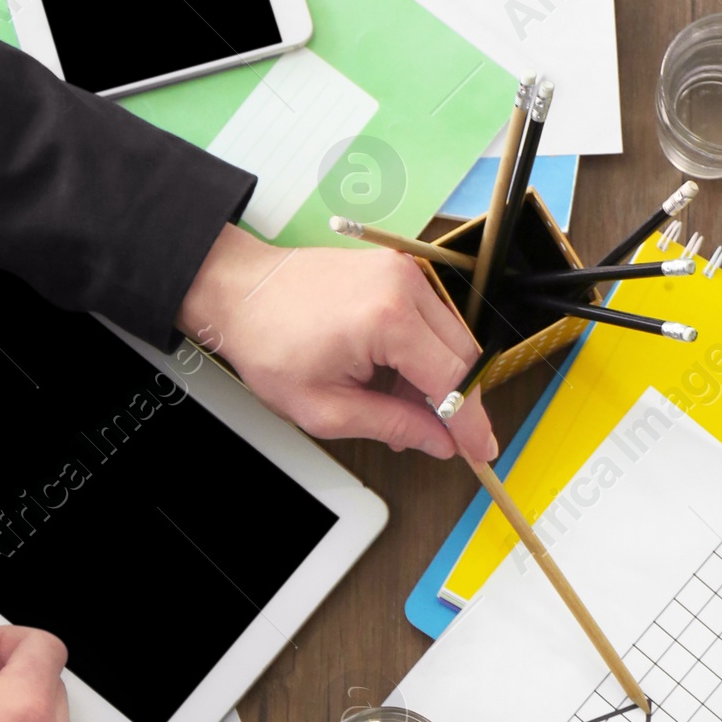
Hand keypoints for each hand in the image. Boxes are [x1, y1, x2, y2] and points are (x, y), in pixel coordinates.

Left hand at [177, 225, 498, 460]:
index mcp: (388, 320)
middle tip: (444, 441)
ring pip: (451, 339)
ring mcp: (404, 272)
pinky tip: (396, 382)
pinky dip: (423, 355)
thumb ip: (393, 426)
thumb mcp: (326, 409)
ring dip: (438, 381)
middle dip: (458, 404)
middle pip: (463, 356)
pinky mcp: (398, 270)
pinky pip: (431, 320)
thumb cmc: (269, 344)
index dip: (472, 423)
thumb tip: (440, 443)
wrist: (239, 292)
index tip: (482, 451)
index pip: (454, 380)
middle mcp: (406, 286)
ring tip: (402, 413)